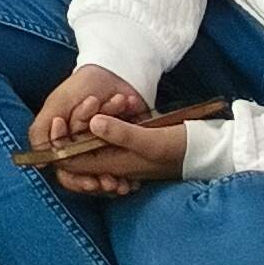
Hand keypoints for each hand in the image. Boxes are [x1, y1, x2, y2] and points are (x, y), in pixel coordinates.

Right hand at [26, 64, 164, 197]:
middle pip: (89, 177)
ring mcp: (104, 150)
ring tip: (126, 183)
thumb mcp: (58, 105)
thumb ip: (42, 130)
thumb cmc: (82, 87)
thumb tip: (39, 162)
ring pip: (108, 174)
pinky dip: (131, 175)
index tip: (91, 183)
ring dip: (116, 177)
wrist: (117, 73)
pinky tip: (135, 182)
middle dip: (100, 182)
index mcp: (65, 143)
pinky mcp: (124, 147)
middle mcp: (83, 150)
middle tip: (111, 184)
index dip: (77, 181)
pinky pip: (128, 170)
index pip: (67, 172)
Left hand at [46, 112, 189, 194]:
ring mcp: (124, 155)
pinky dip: (110, 119)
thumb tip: (92, 123)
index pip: (74, 163)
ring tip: (107, 99)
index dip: (60, 146)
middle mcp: (115, 163)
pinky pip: (111, 134)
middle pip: (83, 149)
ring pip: (97, 139)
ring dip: (96, 118)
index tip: (57, 121)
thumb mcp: (149, 139)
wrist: (206, 151)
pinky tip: (122, 104)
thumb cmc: (179, 147)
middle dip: (80, 125)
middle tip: (89, 101)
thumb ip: (121, 133)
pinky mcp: (133, 146)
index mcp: (114, 165)